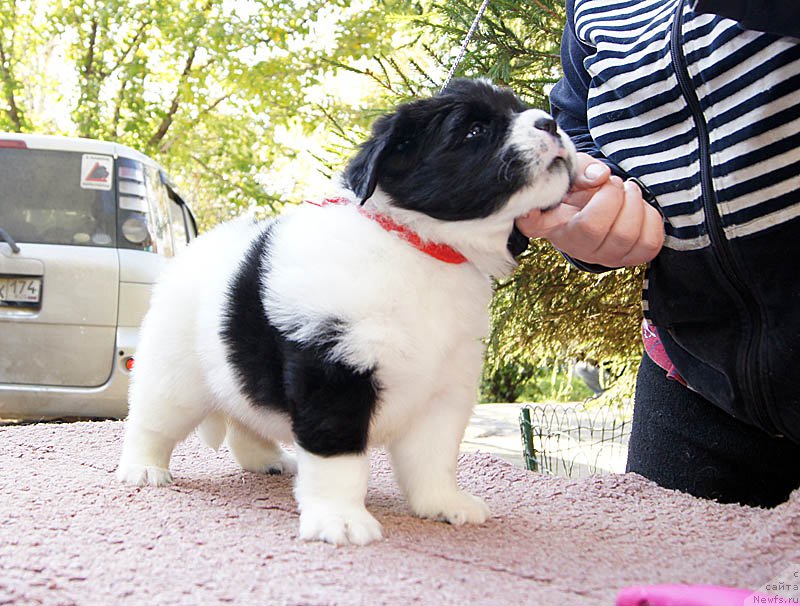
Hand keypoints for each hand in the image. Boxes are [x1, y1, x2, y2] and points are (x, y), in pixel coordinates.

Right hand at [517, 153, 663, 266]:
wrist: (594, 205)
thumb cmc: (579, 187)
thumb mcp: (573, 170)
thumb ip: (583, 169)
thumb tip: (600, 177)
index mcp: (548, 222)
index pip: (533, 224)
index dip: (532, 217)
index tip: (531, 207)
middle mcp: (571, 244)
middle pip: (594, 228)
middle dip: (612, 195)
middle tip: (613, 182)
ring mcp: (600, 257)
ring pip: (626, 236)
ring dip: (634, 203)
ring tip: (628, 191)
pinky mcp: (628, 259)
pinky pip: (650, 244)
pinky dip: (651, 219)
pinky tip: (638, 208)